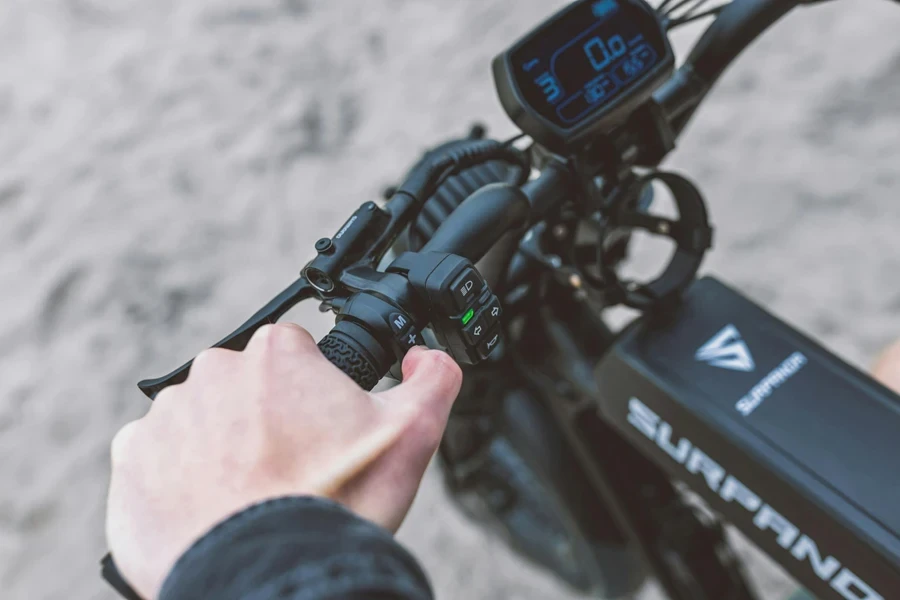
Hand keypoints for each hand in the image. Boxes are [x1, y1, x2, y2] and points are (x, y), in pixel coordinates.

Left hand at [106, 323, 461, 599]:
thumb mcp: (412, 434)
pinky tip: (212, 506)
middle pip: (248, 385)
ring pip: (205, 420)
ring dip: (223, 445)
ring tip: (252, 493)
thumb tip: (425, 357)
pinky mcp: (132, 458)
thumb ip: (432, 377)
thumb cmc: (335, 504)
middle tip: (291, 467)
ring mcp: (168, 414)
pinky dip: (180, 476)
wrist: (268, 576)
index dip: (314, 395)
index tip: (320, 432)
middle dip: (267, 416)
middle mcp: (214, 371)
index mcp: (277, 354)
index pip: (297, 356)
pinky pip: (159, 455)